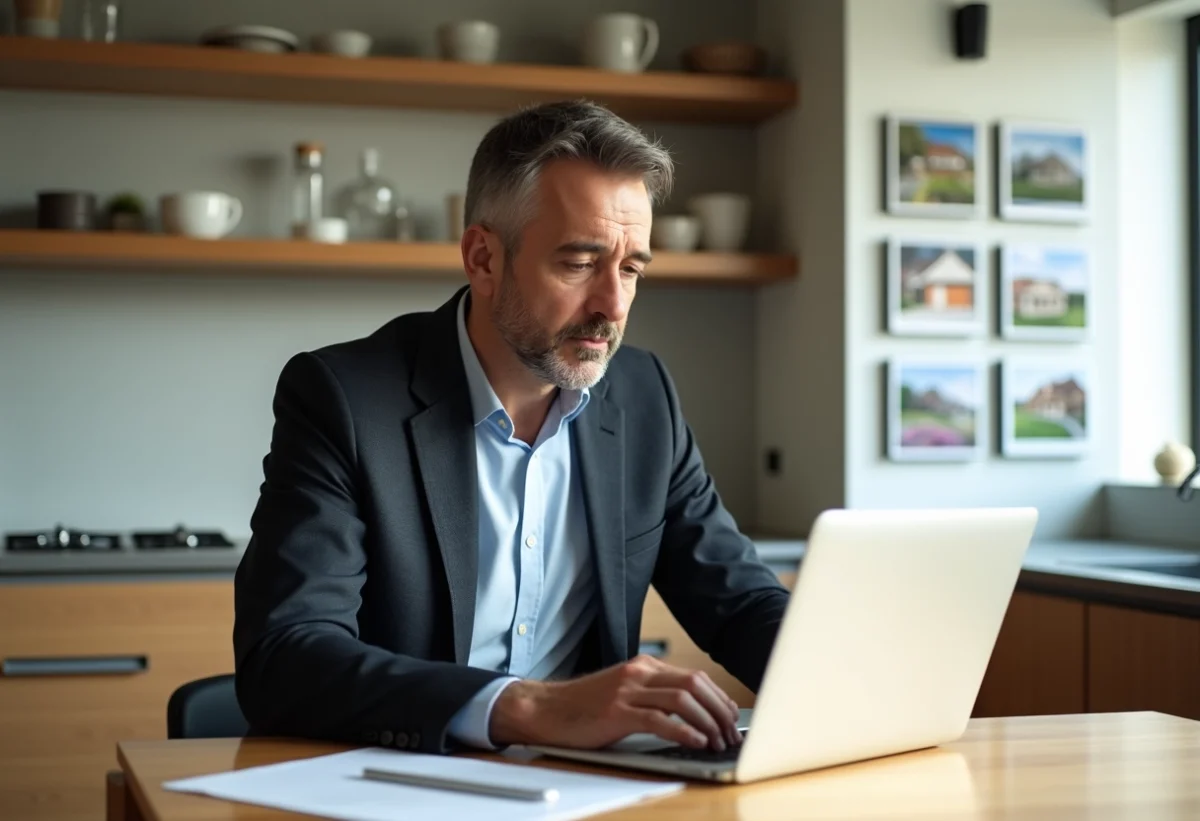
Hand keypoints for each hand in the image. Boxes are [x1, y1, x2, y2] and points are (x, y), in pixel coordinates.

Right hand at [488, 654, 742, 750]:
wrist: (546, 709)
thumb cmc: (584, 707)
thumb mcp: (624, 693)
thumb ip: (653, 696)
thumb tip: (691, 714)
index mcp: (643, 666)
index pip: (694, 677)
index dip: (718, 699)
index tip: (731, 718)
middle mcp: (638, 673)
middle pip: (695, 684)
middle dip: (719, 710)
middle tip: (731, 733)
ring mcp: (627, 691)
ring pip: (682, 700)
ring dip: (707, 722)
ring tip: (717, 741)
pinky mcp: (617, 712)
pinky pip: (659, 720)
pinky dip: (683, 731)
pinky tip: (695, 742)